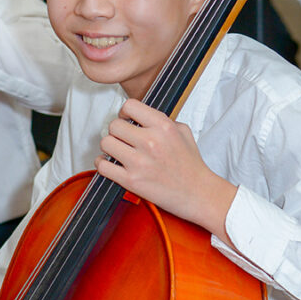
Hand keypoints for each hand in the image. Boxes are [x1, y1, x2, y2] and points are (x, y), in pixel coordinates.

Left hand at [95, 98, 236, 239]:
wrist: (197, 193)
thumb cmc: (191, 165)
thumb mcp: (183, 132)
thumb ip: (161, 120)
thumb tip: (140, 116)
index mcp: (163, 126)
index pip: (129, 106)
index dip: (124, 112)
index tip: (126, 120)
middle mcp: (150, 141)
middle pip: (114, 125)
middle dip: (116, 132)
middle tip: (122, 139)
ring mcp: (139, 162)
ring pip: (106, 143)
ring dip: (109, 147)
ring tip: (117, 151)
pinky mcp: (131, 181)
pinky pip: (103, 166)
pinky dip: (102, 164)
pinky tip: (110, 164)